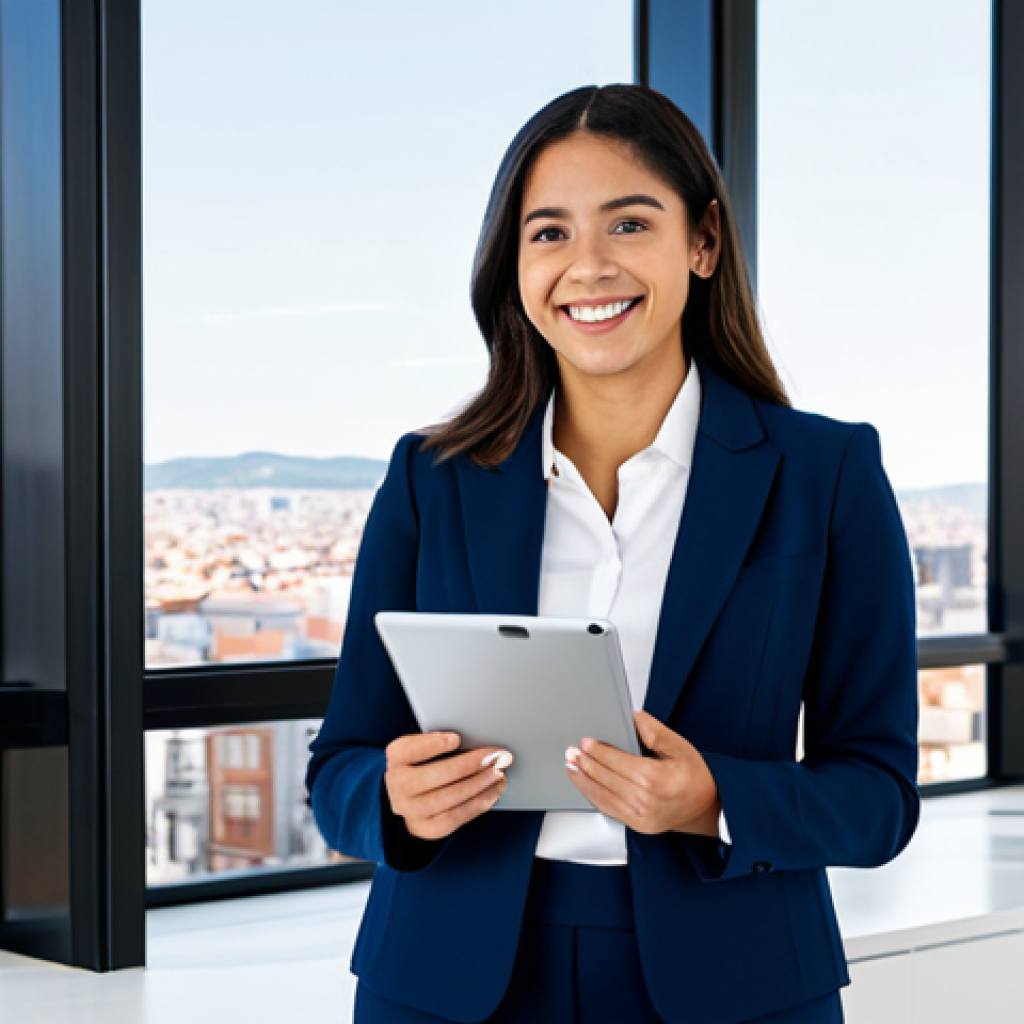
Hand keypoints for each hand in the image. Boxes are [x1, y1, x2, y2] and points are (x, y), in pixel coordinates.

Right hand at [384, 731, 512, 841]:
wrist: (410, 799)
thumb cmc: (424, 765)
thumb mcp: (424, 748)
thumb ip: (440, 742)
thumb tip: (474, 739)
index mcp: (397, 758)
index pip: (409, 749)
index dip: (433, 744)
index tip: (457, 738)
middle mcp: (398, 785)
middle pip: (436, 774)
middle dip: (471, 764)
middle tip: (496, 756)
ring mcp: (411, 810)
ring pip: (449, 798)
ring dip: (480, 784)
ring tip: (499, 773)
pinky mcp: (427, 828)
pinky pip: (456, 817)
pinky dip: (479, 803)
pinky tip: (494, 791)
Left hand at [565, 710, 720, 835]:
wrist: (708, 805)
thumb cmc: (695, 775)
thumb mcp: (679, 745)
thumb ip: (653, 730)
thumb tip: (632, 717)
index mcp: (656, 779)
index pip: (617, 762)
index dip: (598, 751)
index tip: (585, 742)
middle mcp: (646, 801)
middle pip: (606, 779)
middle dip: (585, 764)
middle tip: (571, 752)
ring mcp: (641, 817)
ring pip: (602, 797)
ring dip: (583, 781)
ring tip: (571, 768)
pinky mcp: (638, 825)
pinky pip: (609, 810)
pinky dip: (593, 797)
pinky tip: (585, 786)